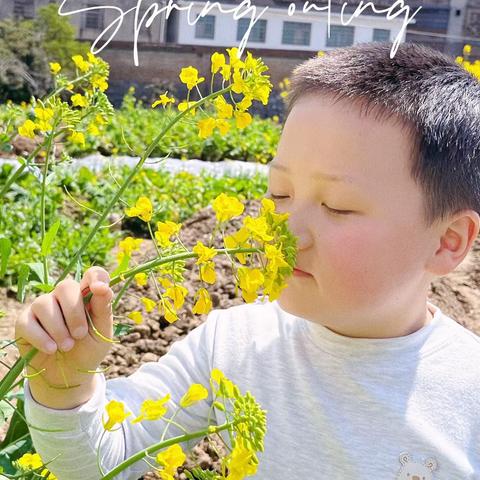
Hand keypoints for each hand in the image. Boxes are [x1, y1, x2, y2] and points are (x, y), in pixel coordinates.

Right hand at [15, 266, 114, 393]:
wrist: (69, 375)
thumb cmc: (89, 349)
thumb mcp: (102, 332)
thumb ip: (103, 309)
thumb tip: (103, 288)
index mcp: (87, 295)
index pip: (92, 274)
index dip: (96, 277)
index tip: (99, 289)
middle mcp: (63, 296)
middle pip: (65, 286)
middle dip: (74, 312)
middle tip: (80, 335)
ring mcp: (42, 307)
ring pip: (45, 304)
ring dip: (58, 328)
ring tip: (67, 346)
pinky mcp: (24, 322)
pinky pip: (27, 322)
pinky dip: (41, 338)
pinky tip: (51, 349)